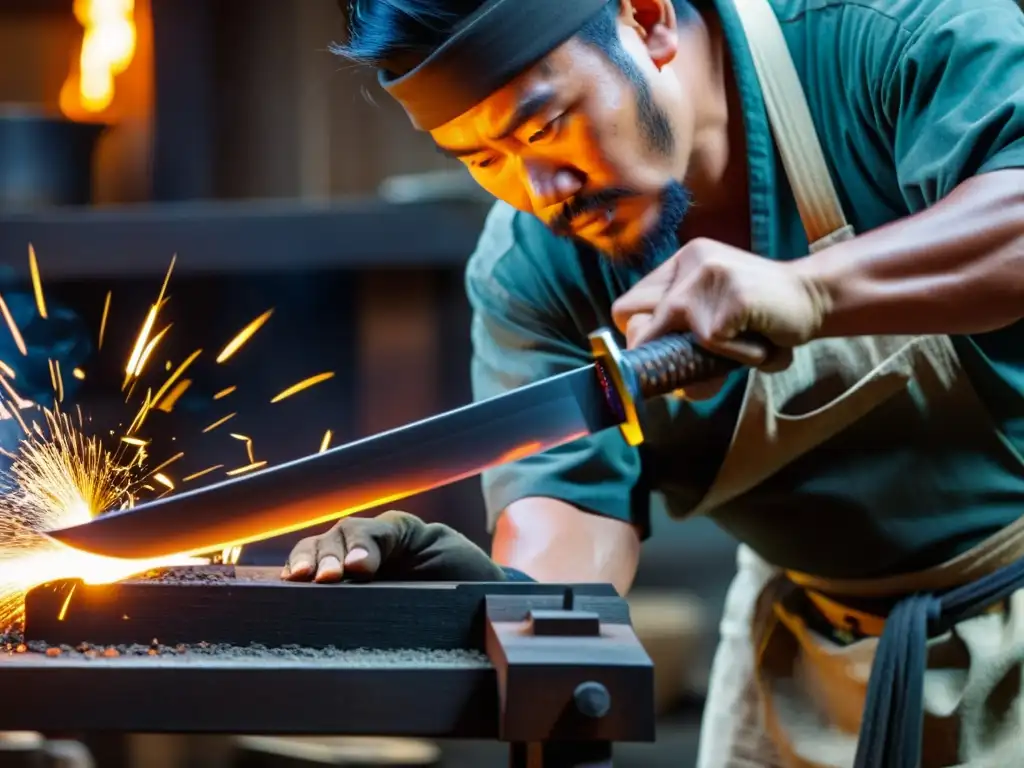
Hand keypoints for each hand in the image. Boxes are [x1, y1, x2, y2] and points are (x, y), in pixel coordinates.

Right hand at [281, 509, 507, 582]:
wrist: (475, 597)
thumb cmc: (464, 575)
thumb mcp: (449, 558)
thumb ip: (425, 558)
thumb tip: (391, 573)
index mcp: (395, 531)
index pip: (369, 530)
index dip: (361, 546)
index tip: (359, 569)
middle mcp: (368, 542)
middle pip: (337, 536)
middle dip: (327, 555)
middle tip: (325, 578)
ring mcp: (350, 562)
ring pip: (318, 549)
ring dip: (306, 561)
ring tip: (300, 578)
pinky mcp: (341, 588)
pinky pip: (312, 572)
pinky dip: (297, 573)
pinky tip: (288, 585)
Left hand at [611, 239, 828, 371]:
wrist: (816, 297)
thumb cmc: (760, 316)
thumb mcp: (711, 316)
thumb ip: (678, 336)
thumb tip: (644, 378)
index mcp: (678, 264)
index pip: (626, 308)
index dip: (639, 338)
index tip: (661, 354)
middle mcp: (687, 262)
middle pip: (636, 324)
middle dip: (658, 354)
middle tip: (696, 360)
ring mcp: (707, 275)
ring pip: (674, 340)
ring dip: (709, 358)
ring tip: (741, 345)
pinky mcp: (730, 294)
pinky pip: (714, 345)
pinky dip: (739, 356)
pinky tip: (759, 339)